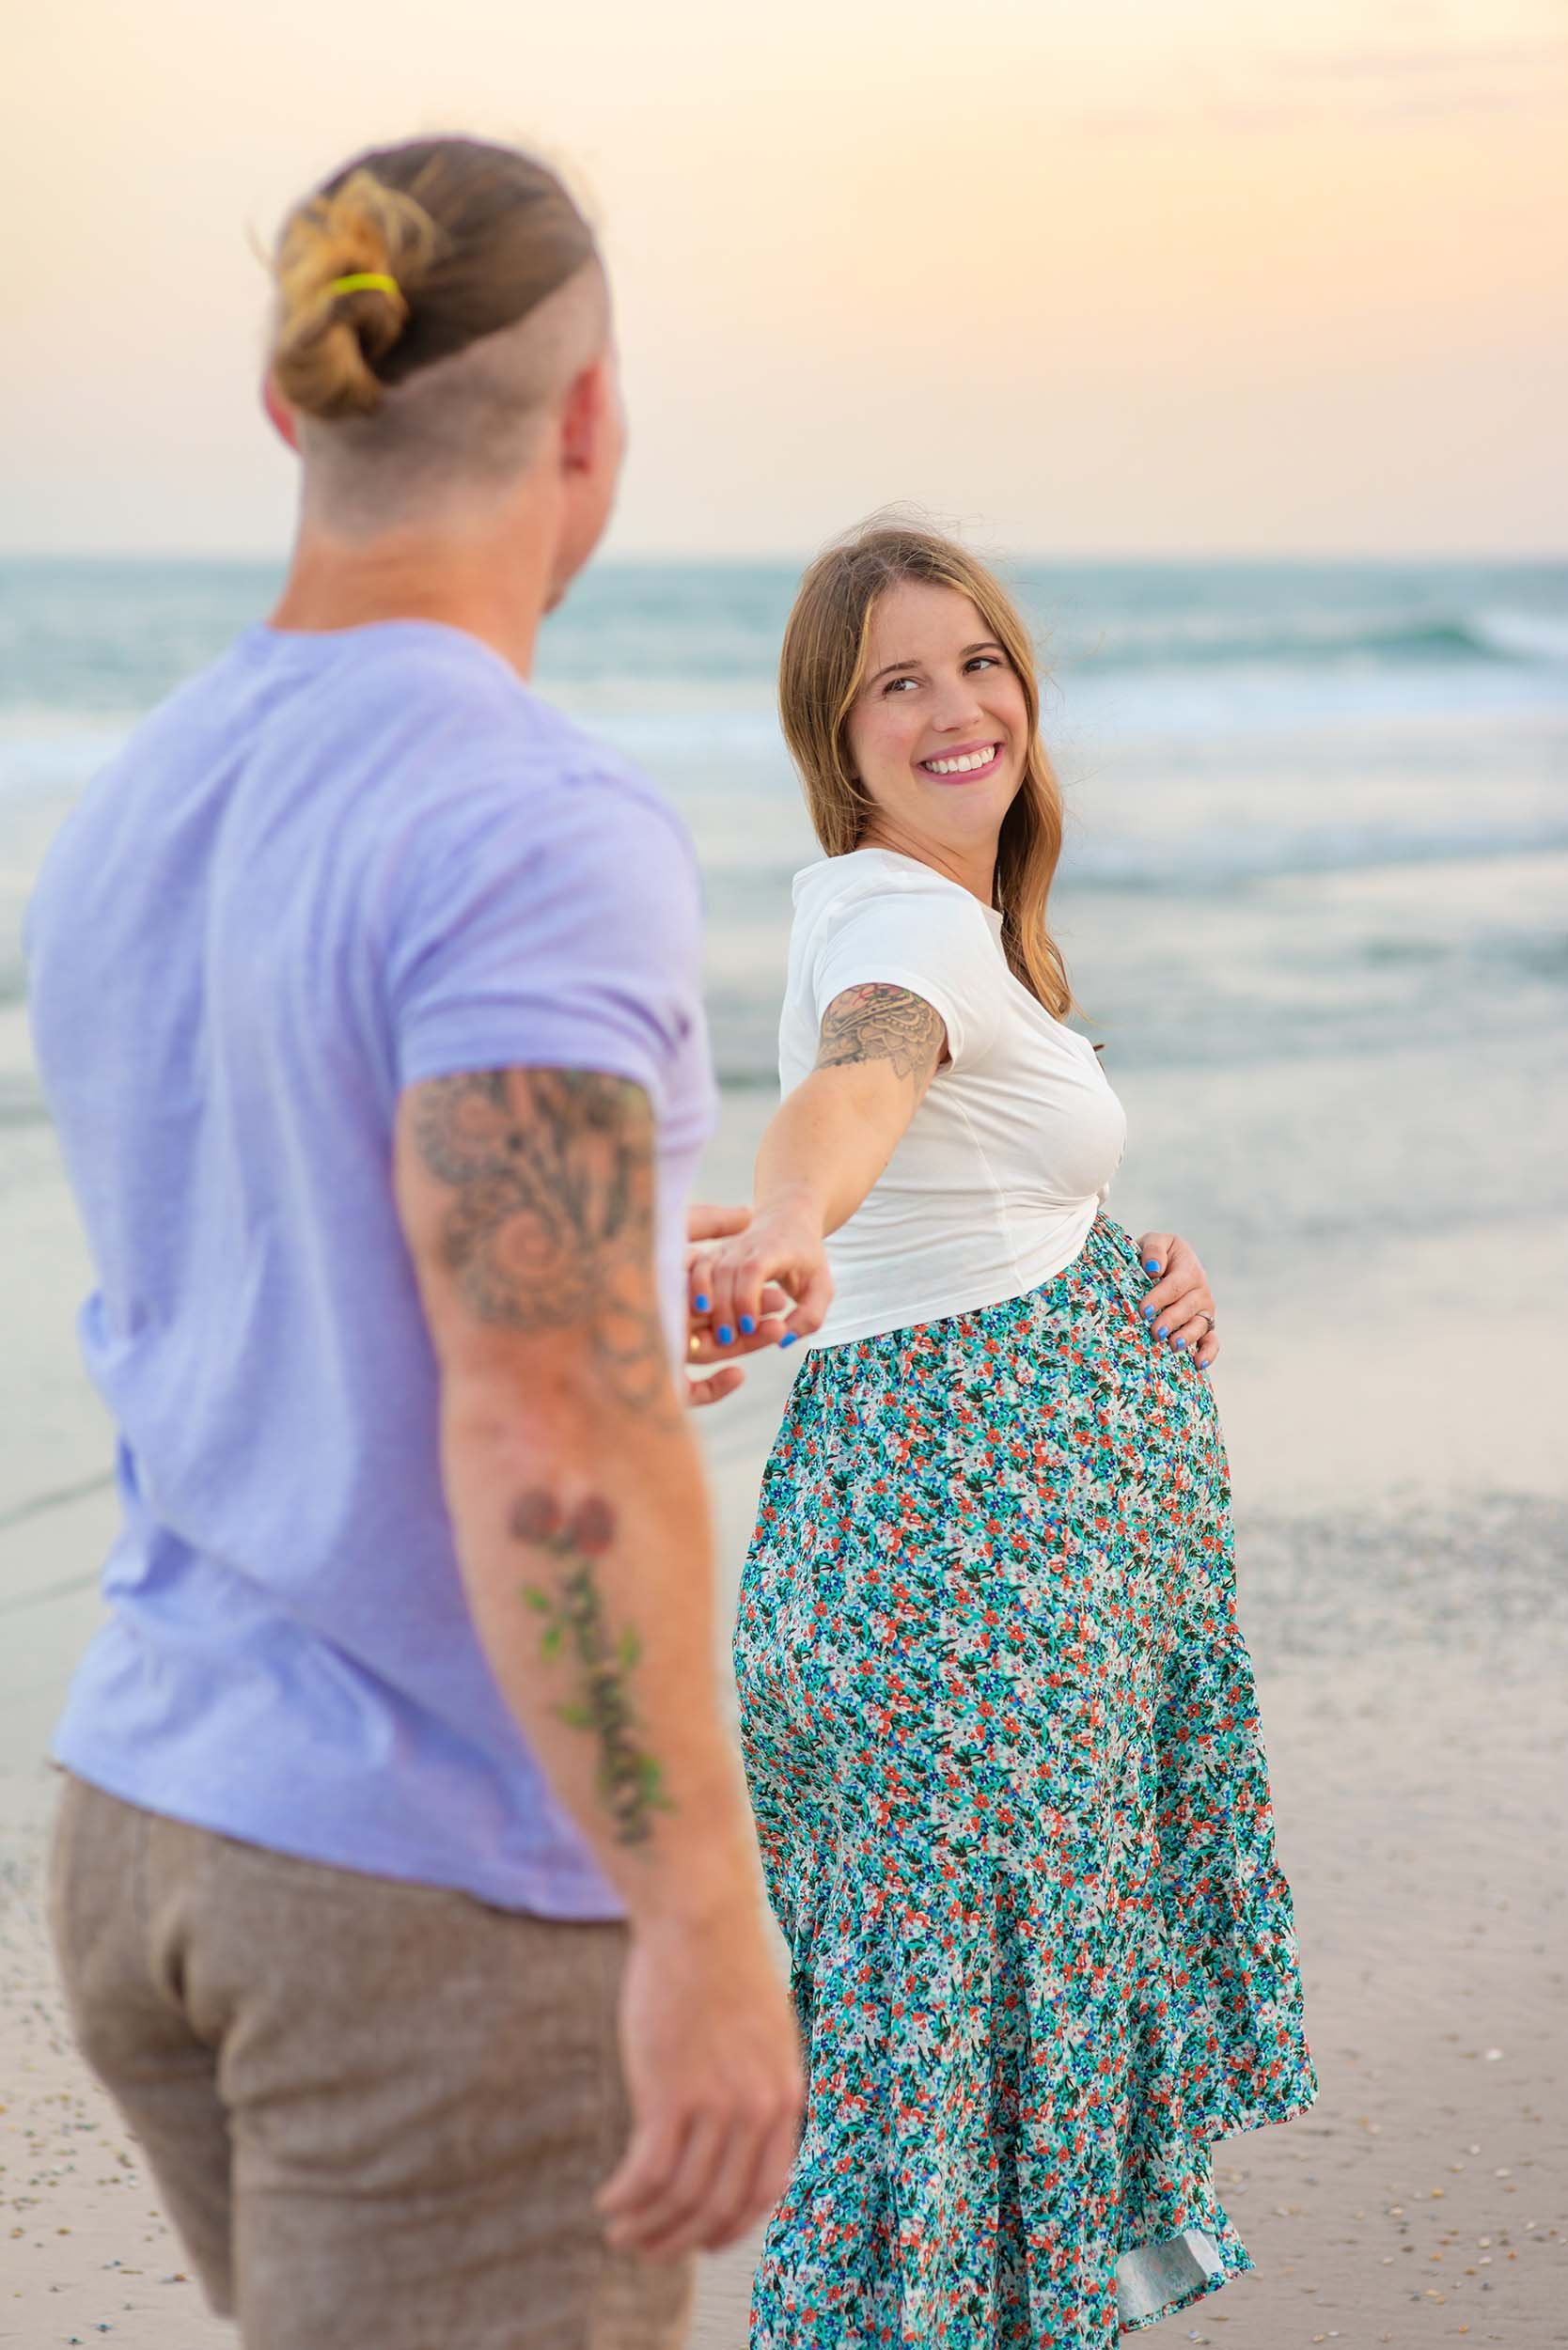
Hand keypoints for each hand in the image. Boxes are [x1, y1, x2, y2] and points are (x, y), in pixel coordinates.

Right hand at [597, 1907, 804, 2257]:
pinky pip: (646, 2173)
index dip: (732, 2225)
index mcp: (785, 2094)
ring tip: (619, 2232)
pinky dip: (625, 2199)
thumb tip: (737, 2107)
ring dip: (646, 2228)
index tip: (702, 2238)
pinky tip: (607, 2202)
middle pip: (718, 2207)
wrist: (701, 1915)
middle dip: (680, 2240)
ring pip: (679, 2199)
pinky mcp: (669, 2092)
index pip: (765, 2191)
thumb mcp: (763, 2023)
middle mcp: (757, 2109)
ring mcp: (715, 2104)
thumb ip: (756, 2071)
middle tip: (647, 2248)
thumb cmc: (724, 1957)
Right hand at [683, 1205, 790, 1404]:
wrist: (789, 1218)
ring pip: (707, 1269)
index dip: (747, 1297)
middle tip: (730, 1339)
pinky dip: (693, 1289)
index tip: (749, 1325)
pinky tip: (698, 1311)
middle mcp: (747, 1243)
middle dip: (724, 1309)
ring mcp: (727, 1246)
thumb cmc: (807, 1258)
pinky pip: (696, 1268)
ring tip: (715, 1331)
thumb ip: (809, 1317)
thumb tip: (783, 1339)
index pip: (754, 1269)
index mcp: (776, 1249)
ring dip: (706, 1301)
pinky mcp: (714, 1252)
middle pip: (725, 1273)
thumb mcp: (821, 1288)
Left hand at [1135, 1229, 1219, 1370]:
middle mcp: (1200, 1289)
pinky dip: (1208, 1352)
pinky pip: (1212, 1341)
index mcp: (1188, 1267)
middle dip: (1171, 1320)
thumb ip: (1153, 1249)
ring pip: (1200, 1325)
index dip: (1160, 1297)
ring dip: (1187, 1336)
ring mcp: (1204, 1309)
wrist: (1161, 1264)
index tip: (1143, 1310)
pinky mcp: (1204, 1325)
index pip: (1176, 1284)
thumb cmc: (1154, 1255)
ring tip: (1173, 1345)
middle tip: (1154, 1331)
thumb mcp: (1154, 1241)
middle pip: (1189, 1307)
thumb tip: (1153, 1269)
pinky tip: (1198, 1363)